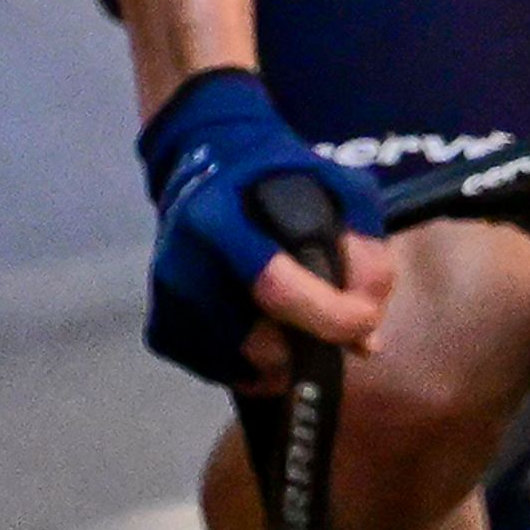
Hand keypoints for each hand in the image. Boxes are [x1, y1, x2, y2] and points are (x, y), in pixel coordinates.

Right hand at [136, 68, 395, 387]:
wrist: (206, 158)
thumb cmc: (278, 173)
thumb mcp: (335, 184)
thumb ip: (363, 245)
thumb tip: (368, 329)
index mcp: (221, 218)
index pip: (274, 286)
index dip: (328, 315)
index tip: (366, 322)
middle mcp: (183, 262)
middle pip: (257, 340)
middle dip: (308, 345)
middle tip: (333, 329)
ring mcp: (167, 299)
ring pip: (237, 365)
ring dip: (281, 364)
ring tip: (302, 331)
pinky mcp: (161, 325)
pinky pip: (214, 372)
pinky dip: (249, 369)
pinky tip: (268, 338)